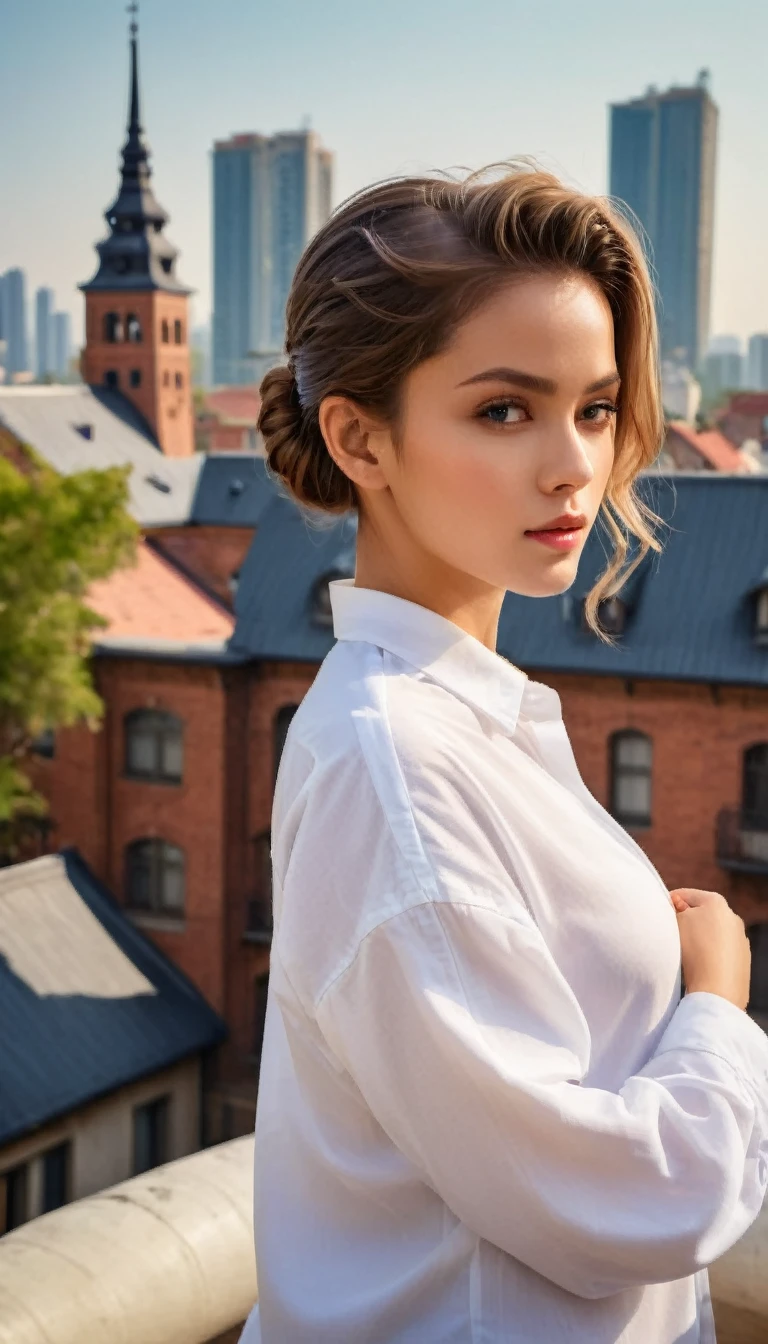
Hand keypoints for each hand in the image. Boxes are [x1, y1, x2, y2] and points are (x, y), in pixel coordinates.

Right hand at [669, 888, 751, 1011]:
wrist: (717, 990)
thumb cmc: (694, 950)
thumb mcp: (675, 922)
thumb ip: (673, 910)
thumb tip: (676, 908)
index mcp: (716, 902)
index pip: (685, 894)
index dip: (667, 902)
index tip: (657, 915)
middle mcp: (733, 917)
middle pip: (701, 914)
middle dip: (684, 921)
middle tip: (669, 934)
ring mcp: (740, 940)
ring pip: (711, 934)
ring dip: (697, 939)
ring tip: (683, 953)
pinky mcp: (743, 961)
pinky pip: (720, 953)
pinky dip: (708, 956)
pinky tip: (698, 967)